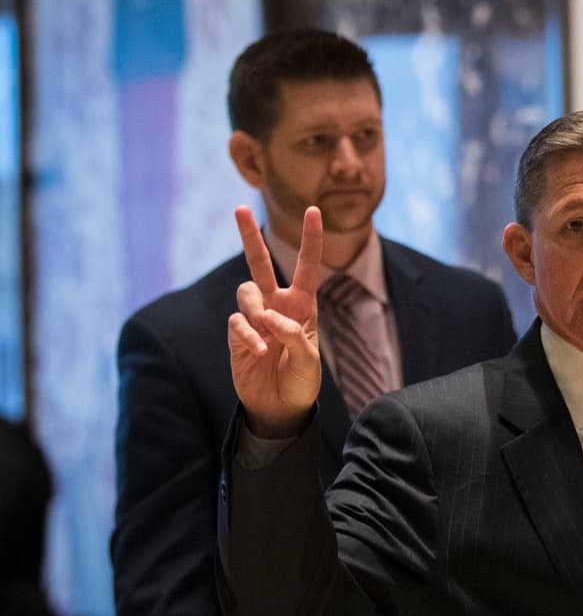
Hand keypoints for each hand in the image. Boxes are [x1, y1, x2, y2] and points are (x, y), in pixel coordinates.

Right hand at [227, 205, 322, 436]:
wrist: (281, 407)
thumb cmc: (302, 382)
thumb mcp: (310, 361)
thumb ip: (296, 337)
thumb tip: (271, 318)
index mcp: (303, 305)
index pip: (307, 266)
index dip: (310, 239)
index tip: (313, 209)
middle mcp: (277, 305)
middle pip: (260, 263)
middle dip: (250, 237)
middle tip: (239, 208)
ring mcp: (254, 318)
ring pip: (246, 291)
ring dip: (256, 309)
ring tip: (267, 333)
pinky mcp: (237, 334)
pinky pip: (237, 322)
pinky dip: (248, 335)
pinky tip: (260, 350)